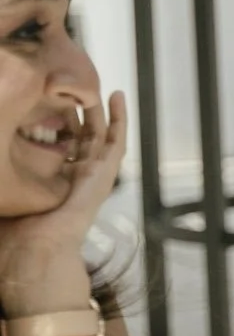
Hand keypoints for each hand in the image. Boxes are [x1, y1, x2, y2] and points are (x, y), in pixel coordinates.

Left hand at [0, 92, 125, 281]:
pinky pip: (116, 142)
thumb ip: (9, 174)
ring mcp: (94, 174)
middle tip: (78, 88)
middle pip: (84, 135)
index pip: (62, 144)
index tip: (54, 101)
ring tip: (101, 87)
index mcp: (58, 181)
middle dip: (82, 111)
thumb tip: (0, 149)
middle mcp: (78, 176)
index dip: (61, 121)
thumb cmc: (18, 231)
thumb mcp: (9, 191)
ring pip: (103, 135)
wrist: (37, 248)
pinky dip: (119, 119)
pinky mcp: (104, 173)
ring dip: (102, 110)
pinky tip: (117, 97)